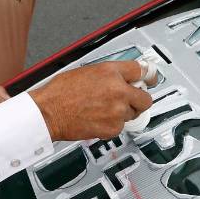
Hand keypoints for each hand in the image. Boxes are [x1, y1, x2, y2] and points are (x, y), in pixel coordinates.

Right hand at [31, 61, 154, 141]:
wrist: (48, 113)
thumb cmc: (60, 93)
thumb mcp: (85, 71)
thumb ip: (108, 74)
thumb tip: (122, 77)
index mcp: (110, 72)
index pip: (141, 70)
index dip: (147, 76)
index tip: (150, 79)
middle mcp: (118, 90)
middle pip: (145, 97)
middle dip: (138, 99)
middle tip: (128, 100)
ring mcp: (117, 111)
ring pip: (133, 114)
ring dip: (123, 113)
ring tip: (103, 109)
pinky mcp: (113, 128)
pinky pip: (121, 126)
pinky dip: (112, 124)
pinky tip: (98, 118)